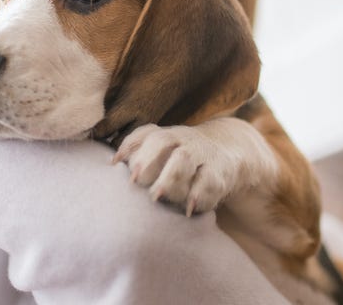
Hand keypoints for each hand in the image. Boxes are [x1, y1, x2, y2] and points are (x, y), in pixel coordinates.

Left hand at [113, 123, 242, 215]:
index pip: (146, 134)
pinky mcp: (220, 175)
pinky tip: (188, 208)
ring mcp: (202, 156)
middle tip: (134, 182)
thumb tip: (111, 163)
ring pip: (183, 159)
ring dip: (168, 177)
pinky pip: (209, 182)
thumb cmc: (182, 160)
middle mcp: (183, 141)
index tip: (115, 165)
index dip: (130, 148)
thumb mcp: (164, 152)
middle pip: (162, 141)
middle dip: (146, 160)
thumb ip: (138, 153)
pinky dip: (198, 195)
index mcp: (167, 136)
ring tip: (157, 195)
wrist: (230, 155)